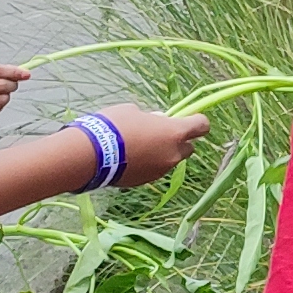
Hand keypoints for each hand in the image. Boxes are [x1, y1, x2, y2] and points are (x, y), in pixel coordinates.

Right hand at [90, 104, 210, 188]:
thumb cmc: (113, 125)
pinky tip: (129, 159)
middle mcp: (173, 154)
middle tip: (158, 134)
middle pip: (188, 148)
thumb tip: (158, 120)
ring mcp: (161, 170)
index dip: (197, 121)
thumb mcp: (133, 111)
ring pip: (169, 160)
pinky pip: (154, 170)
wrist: (91, 154)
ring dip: (161, 153)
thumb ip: (151, 117)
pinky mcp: (146, 181)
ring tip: (137, 147)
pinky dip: (148, 164)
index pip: (202, 125)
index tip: (190, 119)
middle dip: (178, 141)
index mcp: (174, 133)